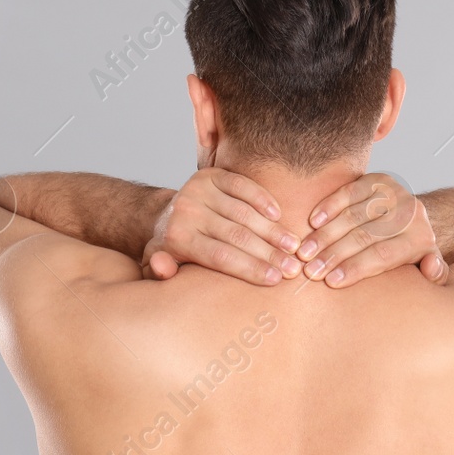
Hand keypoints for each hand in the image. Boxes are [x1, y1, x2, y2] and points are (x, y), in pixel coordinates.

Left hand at [142, 168, 306, 285]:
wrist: (162, 214)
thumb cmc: (171, 249)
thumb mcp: (160, 264)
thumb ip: (160, 270)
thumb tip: (162, 268)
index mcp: (177, 238)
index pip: (221, 257)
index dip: (251, 268)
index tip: (276, 279)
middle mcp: (187, 211)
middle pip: (236, 236)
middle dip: (268, 254)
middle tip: (293, 267)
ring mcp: (199, 190)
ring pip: (244, 212)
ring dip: (272, 230)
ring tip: (293, 246)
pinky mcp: (210, 175)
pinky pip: (242, 186)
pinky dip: (262, 199)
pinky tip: (279, 215)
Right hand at [299, 173, 447, 286]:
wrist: (414, 217)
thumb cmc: (411, 252)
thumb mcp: (427, 266)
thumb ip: (435, 274)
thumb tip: (431, 268)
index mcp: (420, 238)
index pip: (383, 255)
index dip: (355, 268)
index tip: (331, 281)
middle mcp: (409, 212)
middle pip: (365, 236)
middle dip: (334, 255)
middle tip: (310, 271)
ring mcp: (393, 193)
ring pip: (353, 215)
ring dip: (325, 235)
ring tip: (304, 252)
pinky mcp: (377, 180)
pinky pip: (349, 192)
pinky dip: (328, 206)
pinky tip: (312, 223)